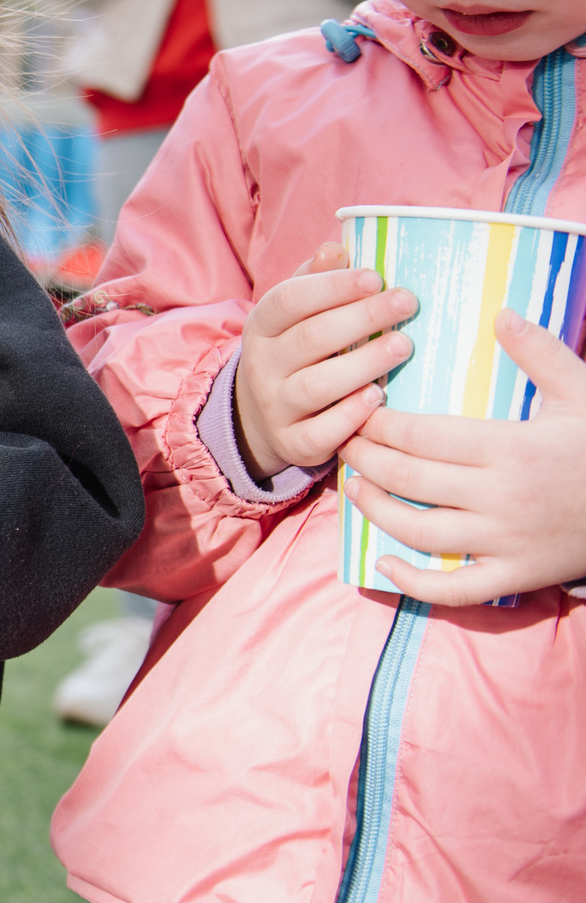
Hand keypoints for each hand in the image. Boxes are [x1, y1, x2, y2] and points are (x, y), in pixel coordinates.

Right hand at [233, 243, 413, 478]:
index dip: (331, 287)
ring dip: (363, 363)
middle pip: (309, 339)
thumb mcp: (294, 315)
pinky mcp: (293, 442)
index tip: (375, 277)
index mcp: (262, 327)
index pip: (287, 300)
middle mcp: (262, 366)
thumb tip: (335, 248)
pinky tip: (378, 397)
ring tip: (404, 346)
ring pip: (315, 385)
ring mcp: (275, 406)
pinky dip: (349, 415)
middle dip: (361, 318)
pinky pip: (319, 432)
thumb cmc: (297, 353)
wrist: (262, 418)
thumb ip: (313, 281)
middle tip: (406, 303)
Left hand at [338, 310, 585, 604]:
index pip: (420, 435)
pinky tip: (383, 563)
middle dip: (363, 458)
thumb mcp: (584, 394)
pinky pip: (453, 590)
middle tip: (341, 441)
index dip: (378, 423)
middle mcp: (501, 498)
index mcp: (512, 448)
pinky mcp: (516, 576)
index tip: (357, 408)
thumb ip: (541, 354)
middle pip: (407, 478)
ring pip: (417, 530)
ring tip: (351, 485)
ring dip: (374, 509)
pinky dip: (412, 582)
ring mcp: (506, 542)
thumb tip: (502, 313)